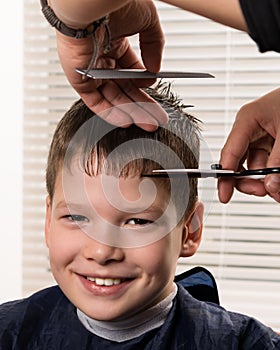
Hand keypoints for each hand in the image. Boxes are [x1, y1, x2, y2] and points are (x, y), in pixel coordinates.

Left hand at [55, 0, 166, 130]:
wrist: (92, 2)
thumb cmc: (115, 2)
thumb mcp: (147, 22)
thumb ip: (154, 45)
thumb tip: (155, 70)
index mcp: (116, 45)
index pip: (131, 72)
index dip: (143, 84)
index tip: (154, 89)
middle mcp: (102, 59)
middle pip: (124, 89)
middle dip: (142, 105)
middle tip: (156, 118)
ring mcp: (91, 70)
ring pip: (112, 98)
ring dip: (130, 113)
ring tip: (147, 123)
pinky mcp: (80, 79)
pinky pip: (95, 101)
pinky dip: (110, 112)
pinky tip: (126, 121)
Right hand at [218, 88, 279, 202]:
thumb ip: (278, 161)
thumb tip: (271, 185)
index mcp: (247, 119)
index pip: (230, 152)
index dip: (225, 177)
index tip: (224, 195)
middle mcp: (249, 129)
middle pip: (239, 163)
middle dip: (249, 181)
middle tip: (263, 191)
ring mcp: (260, 136)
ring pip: (253, 167)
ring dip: (263, 181)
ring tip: (276, 189)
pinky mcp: (270, 142)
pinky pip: (265, 163)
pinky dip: (271, 174)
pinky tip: (277, 181)